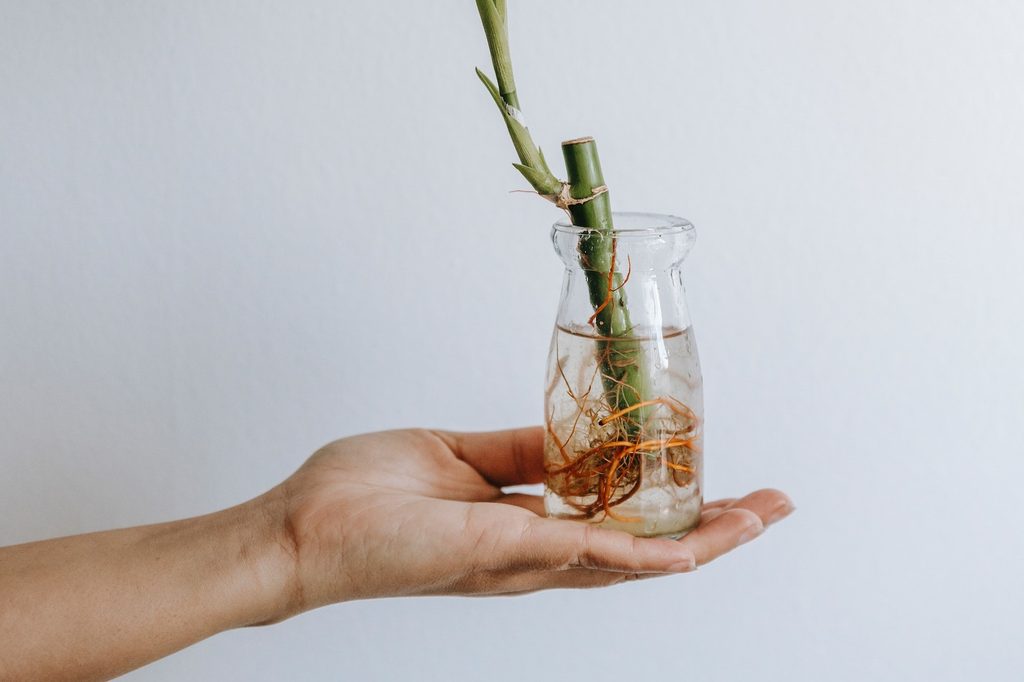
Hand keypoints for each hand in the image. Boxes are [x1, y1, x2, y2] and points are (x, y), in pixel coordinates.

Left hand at [271, 427, 793, 612]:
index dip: (669, 508)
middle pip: (638, 548)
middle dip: (708, 530)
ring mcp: (520, 559)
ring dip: (697, 542)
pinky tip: (689, 548)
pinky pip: (585, 553)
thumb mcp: (454, 454)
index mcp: (521, 526)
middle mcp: (531, 553)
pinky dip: (642, 554)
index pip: (613, 521)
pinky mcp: (501, 550)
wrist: (301, 529)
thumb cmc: (363, 497)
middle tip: (769, 508)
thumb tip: (563, 437)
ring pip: (628, 557)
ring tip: (756, 522)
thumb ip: (515, 453)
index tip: (717, 480)